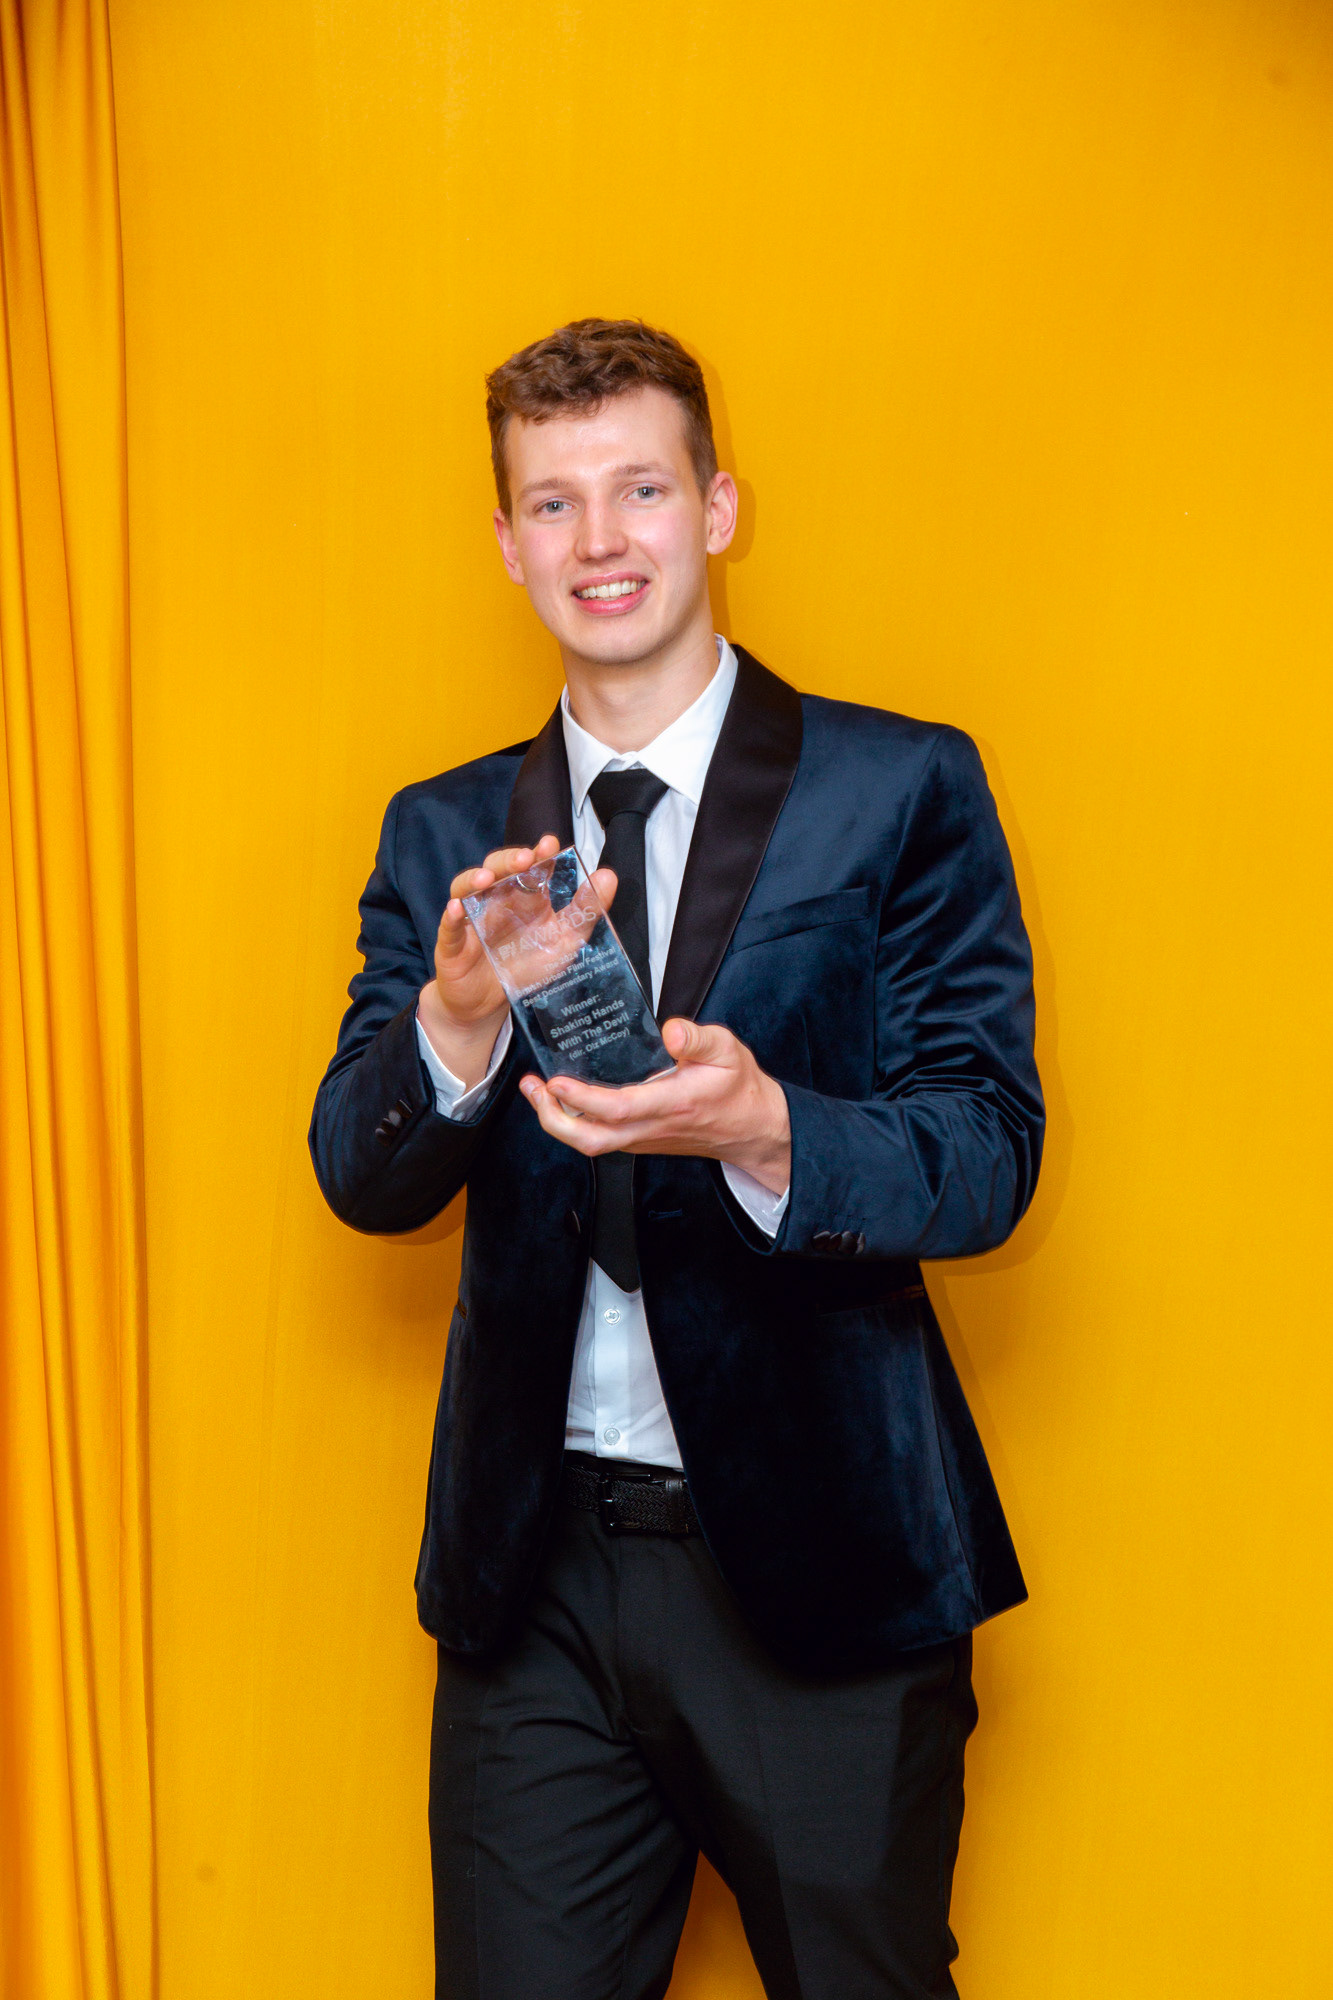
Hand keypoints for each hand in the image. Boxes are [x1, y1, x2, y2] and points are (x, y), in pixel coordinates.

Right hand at [419, 836, 618, 1088]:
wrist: (491, 1004)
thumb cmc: (526, 966)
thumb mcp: (564, 940)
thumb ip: (586, 911)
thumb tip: (609, 876)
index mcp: (525, 897)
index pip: (531, 867)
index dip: (539, 853)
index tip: (550, 844)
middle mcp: (497, 900)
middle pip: (497, 869)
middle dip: (509, 860)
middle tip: (525, 859)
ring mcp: (472, 919)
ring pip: (466, 888)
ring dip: (474, 879)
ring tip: (486, 878)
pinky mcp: (453, 944)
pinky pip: (449, 926)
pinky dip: (451, 916)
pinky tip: (457, 909)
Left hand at [519, 1019, 791, 1194]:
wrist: (751, 1128)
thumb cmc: (738, 1088)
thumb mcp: (728, 1052)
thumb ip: (699, 1039)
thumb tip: (671, 1030)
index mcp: (672, 1103)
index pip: (618, 1108)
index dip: (582, 1099)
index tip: (556, 1081)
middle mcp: (652, 1127)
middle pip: (592, 1139)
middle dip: (553, 1118)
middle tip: (533, 1088)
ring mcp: (643, 1138)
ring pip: (592, 1143)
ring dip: (558, 1122)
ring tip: (538, 1091)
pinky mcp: (640, 1140)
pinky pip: (600, 1139)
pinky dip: (574, 1123)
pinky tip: (564, 1100)